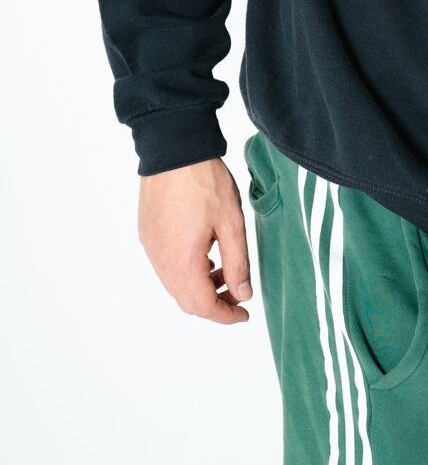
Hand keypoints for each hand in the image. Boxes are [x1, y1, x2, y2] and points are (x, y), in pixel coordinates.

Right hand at [138, 157, 253, 324]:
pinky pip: (165, 265)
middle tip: (237, 293)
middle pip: (186, 300)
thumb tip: (243, 294)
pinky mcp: (147, 234)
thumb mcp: (232, 222)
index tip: (244, 314)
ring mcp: (150, 247)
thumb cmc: (205, 182)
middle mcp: (160, 260)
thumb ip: (238, 262)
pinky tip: (204, 253)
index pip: (203, 306)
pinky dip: (186, 270)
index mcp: (182, 262)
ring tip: (224, 268)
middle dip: (214, 303)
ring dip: (200, 285)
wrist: (174, 149)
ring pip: (175, 284)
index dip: (225, 316)